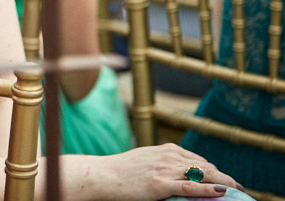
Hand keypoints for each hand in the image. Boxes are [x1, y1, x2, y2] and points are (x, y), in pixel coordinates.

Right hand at [92, 144, 243, 199]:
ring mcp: (164, 170)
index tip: (225, 180)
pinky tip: (222, 191)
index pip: (199, 160)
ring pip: (202, 175)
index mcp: (166, 149)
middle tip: (238, 188)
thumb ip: (163, 162)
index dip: (215, 171)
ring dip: (223, 182)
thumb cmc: (121, 170)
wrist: (102, 175)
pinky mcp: (159, 185)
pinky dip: (208, 189)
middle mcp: (168, 156)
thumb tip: (178, 169)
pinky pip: (189, 188)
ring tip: (237, 189)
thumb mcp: (145, 160)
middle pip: (205, 166)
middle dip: (224, 177)